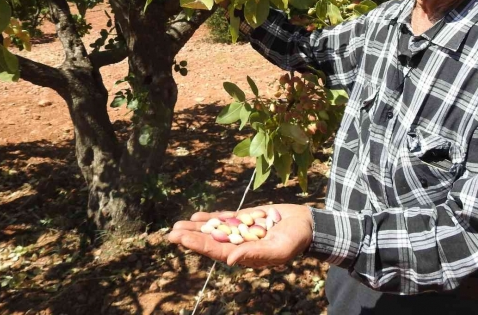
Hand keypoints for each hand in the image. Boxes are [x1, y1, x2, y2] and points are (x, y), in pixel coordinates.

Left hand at [167, 204, 312, 267]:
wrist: (306, 224)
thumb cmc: (295, 240)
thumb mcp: (279, 249)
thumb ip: (255, 254)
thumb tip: (230, 260)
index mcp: (245, 256)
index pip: (218, 251)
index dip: (199, 246)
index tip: (182, 240)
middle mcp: (240, 244)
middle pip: (211, 240)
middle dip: (191, 238)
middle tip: (170, 233)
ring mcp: (241, 231)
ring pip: (214, 229)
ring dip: (196, 228)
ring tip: (177, 225)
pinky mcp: (246, 219)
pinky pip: (224, 218)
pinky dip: (210, 217)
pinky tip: (196, 216)